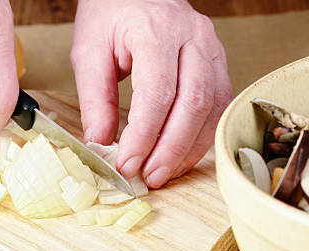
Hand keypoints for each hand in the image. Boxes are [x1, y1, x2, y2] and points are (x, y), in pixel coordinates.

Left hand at [71, 0, 231, 187]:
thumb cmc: (112, 12)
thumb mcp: (89, 50)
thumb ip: (95, 99)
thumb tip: (101, 144)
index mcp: (156, 31)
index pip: (158, 93)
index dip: (144, 136)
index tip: (126, 164)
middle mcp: (193, 38)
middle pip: (193, 104)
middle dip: (171, 149)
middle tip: (149, 177)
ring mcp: (212, 50)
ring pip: (212, 109)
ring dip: (189, 148)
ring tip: (165, 172)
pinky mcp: (219, 63)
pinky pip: (218, 106)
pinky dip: (201, 136)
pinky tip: (181, 155)